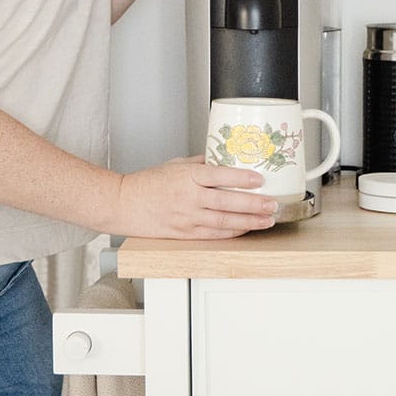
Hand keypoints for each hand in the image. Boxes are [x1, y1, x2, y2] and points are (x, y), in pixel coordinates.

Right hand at [109, 157, 280, 238]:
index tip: (260, 179)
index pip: (220, 176)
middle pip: (227, 202)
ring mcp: (187, 218)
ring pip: (224, 221)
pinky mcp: (184, 233)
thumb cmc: (146, 183)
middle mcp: (188, 197)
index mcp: (187, 177)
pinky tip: (246, 229)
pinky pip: (213, 234)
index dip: (242, 178)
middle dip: (254, 204)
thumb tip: (225, 160)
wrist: (123, 204)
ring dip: (249, 221)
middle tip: (273, 203)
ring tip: (267, 220)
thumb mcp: (174, 165)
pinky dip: (232, 232)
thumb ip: (201, 164)